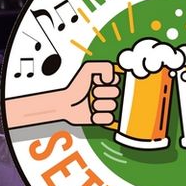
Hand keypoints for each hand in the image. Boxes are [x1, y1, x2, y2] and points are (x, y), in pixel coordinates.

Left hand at [3, 61, 117, 132]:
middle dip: (101, 92)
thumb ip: (104, 66)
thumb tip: (112, 80)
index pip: (119, 79)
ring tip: (90, 103)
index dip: (110, 80)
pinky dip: (99, 117)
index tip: (101, 80)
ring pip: (113, 106)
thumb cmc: (77, 86)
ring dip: (99, 104)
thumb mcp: (88, 69)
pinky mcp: (103, 119)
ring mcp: (107, 106)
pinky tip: (92, 114)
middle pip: (116, 93)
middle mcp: (109, 93)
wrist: (66, 103)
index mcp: (108, 81)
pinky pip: (109, 119)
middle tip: (91, 92)